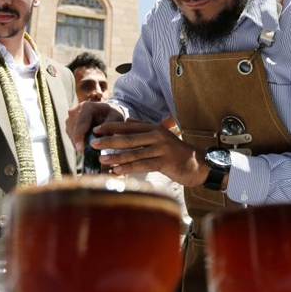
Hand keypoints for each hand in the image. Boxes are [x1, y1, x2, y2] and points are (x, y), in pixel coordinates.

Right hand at [66, 102, 124, 151]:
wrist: (105, 112)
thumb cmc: (112, 114)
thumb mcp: (116, 118)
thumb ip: (108, 127)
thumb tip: (97, 139)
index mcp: (86, 107)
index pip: (81, 124)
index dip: (80, 137)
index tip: (81, 149)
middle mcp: (74, 111)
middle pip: (75, 132)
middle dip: (83, 143)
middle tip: (94, 152)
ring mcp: (69, 119)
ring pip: (73, 137)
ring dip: (82, 144)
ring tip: (95, 144)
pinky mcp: (69, 127)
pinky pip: (73, 139)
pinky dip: (81, 143)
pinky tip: (90, 143)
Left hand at [91, 121, 208, 187]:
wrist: (196, 164)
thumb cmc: (175, 151)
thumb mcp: (161, 136)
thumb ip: (144, 128)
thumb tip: (127, 120)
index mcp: (153, 128)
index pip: (128, 127)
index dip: (111, 128)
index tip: (96, 130)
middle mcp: (157, 136)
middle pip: (128, 139)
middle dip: (109, 141)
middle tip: (94, 143)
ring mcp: (161, 149)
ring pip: (134, 153)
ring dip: (116, 157)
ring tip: (102, 159)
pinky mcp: (165, 162)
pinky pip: (143, 165)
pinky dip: (129, 168)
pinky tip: (118, 170)